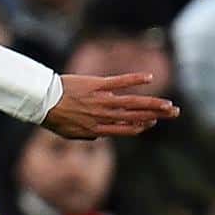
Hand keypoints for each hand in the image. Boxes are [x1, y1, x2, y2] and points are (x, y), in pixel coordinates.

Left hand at [43, 72, 177, 138]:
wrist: (41, 101)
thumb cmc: (54, 117)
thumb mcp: (70, 134)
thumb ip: (88, 135)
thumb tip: (100, 136)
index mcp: (96, 129)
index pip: (126, 129)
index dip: (141, 126)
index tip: (153, 122)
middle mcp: (102, 116)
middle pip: (135, 116)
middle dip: (156, 115)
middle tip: (174, 113)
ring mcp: (101, 100)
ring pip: (132, 102)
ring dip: (153, 103)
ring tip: (168, 104)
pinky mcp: (96, 85)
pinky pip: (119, 82)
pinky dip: (135, 79)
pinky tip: (149, 78)